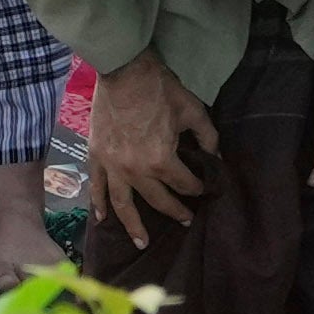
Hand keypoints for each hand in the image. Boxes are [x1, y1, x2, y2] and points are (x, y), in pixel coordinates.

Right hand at [91, 55, 209, 242]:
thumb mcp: (193, 111)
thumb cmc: (160, 89)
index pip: (184, 183)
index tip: (203, 190)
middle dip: (174, 211)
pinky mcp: (97, 156)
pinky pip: (97, 186)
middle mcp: (136, 171)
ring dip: (133, 226)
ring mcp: (113, 166)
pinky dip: (98, 204)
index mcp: (161, 161)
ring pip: (123, 205)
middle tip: (185, 221)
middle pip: (158, 199)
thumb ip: (208, 137)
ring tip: (141, 243)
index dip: (196, 188)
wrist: (124, 70)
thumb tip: (217, 156)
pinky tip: (102, 219)